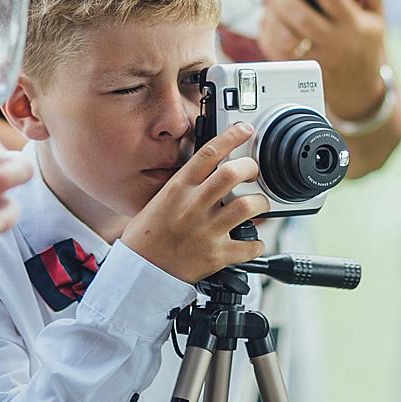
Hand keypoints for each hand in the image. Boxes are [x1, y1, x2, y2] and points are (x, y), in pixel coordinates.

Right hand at [122, 121, 270, 284]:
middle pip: (232, 174)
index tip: (245, 130)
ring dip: (260, 203)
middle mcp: (193, 206)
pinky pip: (250, 246)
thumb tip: (211, 172)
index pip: (208, 153)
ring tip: (258, 205)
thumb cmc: (146, 236)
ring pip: (247, 206)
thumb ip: (186, 186)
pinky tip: (252, 241)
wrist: (140, 271)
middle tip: (253, 172)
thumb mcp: (160, 200)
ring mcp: (206, 231)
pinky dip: (257, 243)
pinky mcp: (216, 255)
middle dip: (250, 167)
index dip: (231, 137)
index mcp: (178, 189)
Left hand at [260, 0, 389, 120]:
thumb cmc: (366, 49)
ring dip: (272, 17)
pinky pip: (277, 54)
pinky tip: (266, 20)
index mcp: (354, 25)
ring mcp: (317, 60)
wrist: (361, 93)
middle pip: (303, 19)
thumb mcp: (376, 21)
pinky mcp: (302, 73)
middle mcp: (336, 43)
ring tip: (267, 0)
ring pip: (287, 39)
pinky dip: (267, 35)